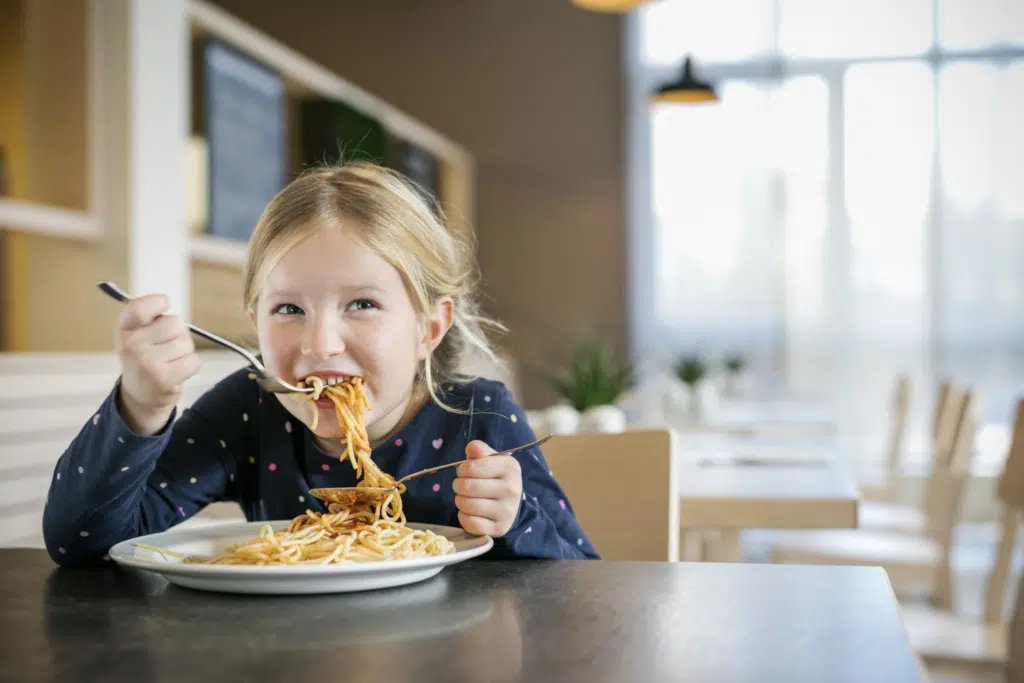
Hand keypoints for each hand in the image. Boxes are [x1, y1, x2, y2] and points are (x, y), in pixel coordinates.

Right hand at [115, 294, 199, 435]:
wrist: (141, 396)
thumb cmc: (145, 357)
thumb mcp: (136, 334)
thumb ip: (148, 316)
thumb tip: (165, 300)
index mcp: (124, 330)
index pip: (137, 308)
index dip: (157, 302)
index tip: (165, 302)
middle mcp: (130, 346)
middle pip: (175, 322)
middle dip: (178, 332)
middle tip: (166, 347)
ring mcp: (146, 363)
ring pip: (186, 343)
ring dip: (184, 351)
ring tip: (169, 361)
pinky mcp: (163, 379)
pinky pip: (194, 361)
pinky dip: (191, 365)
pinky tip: (176, 372)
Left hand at [453, 440, 522, 536]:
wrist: (511, 505)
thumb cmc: (496, 478)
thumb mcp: (491, 460)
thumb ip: (479, 450)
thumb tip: (471, 448)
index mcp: (510, 468)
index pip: (471, 467)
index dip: (462, 469)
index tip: (464, 471)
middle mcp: (512, 490)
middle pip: (467, 487)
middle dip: (458, 485)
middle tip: (462, 485)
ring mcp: (507, 511)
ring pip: (467, 505)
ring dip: (460, 501)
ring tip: (465, 497)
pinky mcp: (499, 528)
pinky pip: (470, 523)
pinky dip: (463, 517)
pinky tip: (469, 512)